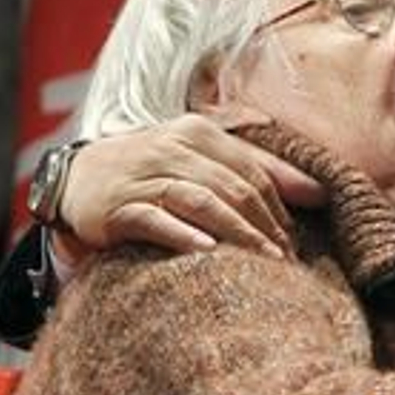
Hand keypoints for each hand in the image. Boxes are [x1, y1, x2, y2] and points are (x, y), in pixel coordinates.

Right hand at [57, 113, 324, 263]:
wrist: (73, 179)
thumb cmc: (151, 171)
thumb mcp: (202, 159)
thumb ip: (258, 169)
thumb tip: (320, 191)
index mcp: (199, 132)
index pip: (253, 170)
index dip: (280, 207)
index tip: (296, 241)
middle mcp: (173, 148)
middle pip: (234, 188)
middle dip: (266, 225)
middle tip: (286, 260)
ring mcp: (144, 176)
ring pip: (203, 202)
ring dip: (239, 234)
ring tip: (264, 262)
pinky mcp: (117, 206)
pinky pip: (157, 219)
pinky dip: (184, 235)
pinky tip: (207, 252)